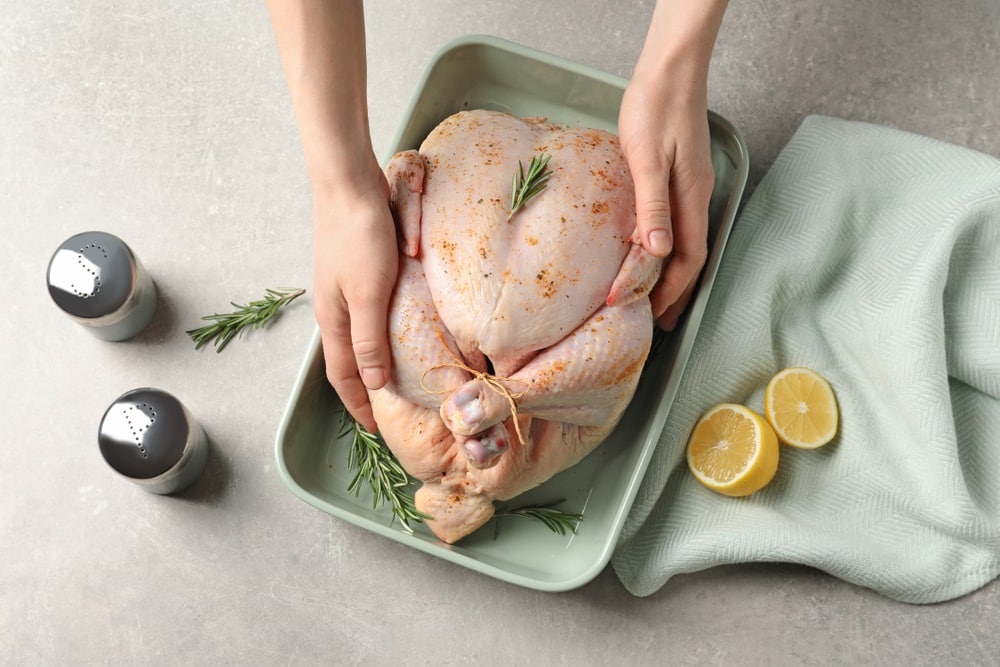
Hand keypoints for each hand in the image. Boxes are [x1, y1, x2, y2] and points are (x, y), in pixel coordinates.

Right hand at [312, 163, 396, 432]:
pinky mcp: (356, 269)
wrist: (347, 183)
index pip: (343, 375)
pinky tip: (400, 328)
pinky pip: (367, 313)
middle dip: (364, 388)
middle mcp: (334, 308)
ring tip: (398, 375)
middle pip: (347, 359)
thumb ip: (370, 340)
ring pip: (356, 335)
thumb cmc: (358, 235)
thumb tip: (374, 384)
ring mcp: (343, 288)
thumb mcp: (369, 293)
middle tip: (389, 409)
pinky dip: (380, 331)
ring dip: (373, 359)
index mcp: (333, 319)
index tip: (375, 429)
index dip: (358, 404)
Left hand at [618, 73, 714, 330]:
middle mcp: (696, 196)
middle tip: (660, 320)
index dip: (673, 290)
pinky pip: (677, 222)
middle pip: (692, 256)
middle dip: (678, 291)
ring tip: (656, 296)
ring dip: (673, 272)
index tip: (653, 314)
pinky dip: (667, 246)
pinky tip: (651, 250)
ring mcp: (690, 185)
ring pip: (686, 241)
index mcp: (691, 197)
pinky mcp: (679, 175)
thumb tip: (659, 250)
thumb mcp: (648, 158)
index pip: (689, 258)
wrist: (670, 70)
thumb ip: (654, 204)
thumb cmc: (656, 107)